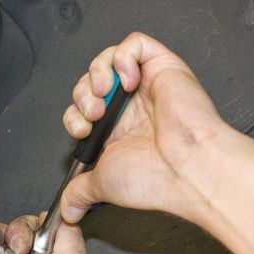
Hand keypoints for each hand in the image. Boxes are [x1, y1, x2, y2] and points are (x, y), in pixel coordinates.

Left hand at [61, 32, 230, 224]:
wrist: (185, 169)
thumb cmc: (155, 176)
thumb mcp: (102, 184)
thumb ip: (80, 192)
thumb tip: (68, 210)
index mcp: (118, 131)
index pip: (83, 108)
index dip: (74, 115)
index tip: (82, 131)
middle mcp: (132, 107)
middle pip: (91, 81)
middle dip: (82, 95)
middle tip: (93, 114)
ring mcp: (147, 85)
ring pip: (108, 59)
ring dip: (97, 73)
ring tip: (104, 93)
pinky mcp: (163, 66)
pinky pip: (135, 43)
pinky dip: (122, 57)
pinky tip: (127, 80)